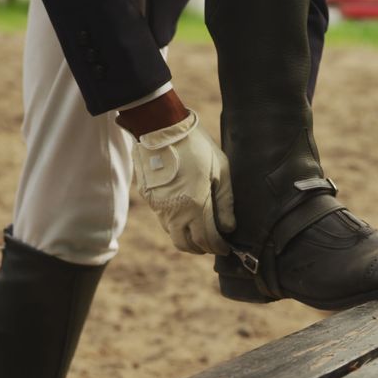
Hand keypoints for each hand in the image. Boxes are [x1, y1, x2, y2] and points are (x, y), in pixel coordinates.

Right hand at [131, 110, 234, 254]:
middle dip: (202, 247)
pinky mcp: (149, 199)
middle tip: (213, 242)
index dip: (218, 247)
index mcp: (196, 205)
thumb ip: (225, 202)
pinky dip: (175, 224)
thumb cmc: (196, 147)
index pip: (207, 239)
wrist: (162, 129)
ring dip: (187, 238)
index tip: (225, 246)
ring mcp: (158, 207)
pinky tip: (185, 214)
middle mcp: (175, 212)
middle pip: (187, 245)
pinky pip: (163, 220)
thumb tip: (228, 227)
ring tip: (199, 230)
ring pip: (173, 235)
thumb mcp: (221, 170)